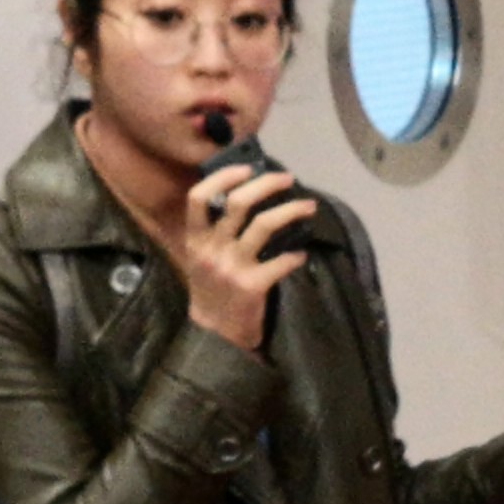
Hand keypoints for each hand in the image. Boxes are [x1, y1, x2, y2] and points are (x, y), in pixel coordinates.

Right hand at [168, 149, 320, 348]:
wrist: (213, 334)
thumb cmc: (211, 289)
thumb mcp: (202, 257)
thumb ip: (216, 231)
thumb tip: (248, 196)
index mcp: (195, 239)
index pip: (199, 197)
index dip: (222, 177)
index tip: (246, 168)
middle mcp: (211, 249)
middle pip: (238, 203)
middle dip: (267, 185)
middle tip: (287, 179)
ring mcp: (231, 268)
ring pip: (264, 225)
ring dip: (291, 211)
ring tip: (309, 207)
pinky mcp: (252, 286)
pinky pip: (280, 262)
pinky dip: (295, 256)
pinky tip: (301, 255)